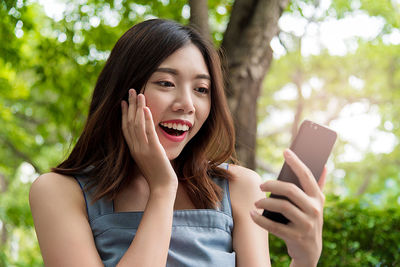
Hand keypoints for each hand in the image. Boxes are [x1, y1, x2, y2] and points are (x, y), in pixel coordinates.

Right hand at [121, 89, 177, 192]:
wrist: (162, 188)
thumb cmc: (157, 176)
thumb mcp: (148, 160)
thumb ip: (145, 149)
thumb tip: (148, 139)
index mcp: (133, 150)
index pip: (125, 129)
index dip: (123, 114)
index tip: (123, 102)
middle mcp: (136, 148)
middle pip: (129, 123)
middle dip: (130, 106)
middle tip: (131, 91)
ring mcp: (143, 149)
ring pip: (137, 125)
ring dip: (138, 108)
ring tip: (139, 94)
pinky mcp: (154, 151)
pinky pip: (148, 132)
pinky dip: (147, 119)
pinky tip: (147, 109)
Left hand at [251, 149, 325, 266]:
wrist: (310, 251)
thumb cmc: (308, 220)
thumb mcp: (316, 204)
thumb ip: (318, 186)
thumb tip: (324, 165)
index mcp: (317, 198)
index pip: (307, 176)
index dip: (296, 162)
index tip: (285, 151)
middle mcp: (314, 210)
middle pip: (291, 190)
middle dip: (272, 185)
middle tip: (261, 184)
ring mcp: (306, 224)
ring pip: (282, 206)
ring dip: (265, 202)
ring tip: (256, 201)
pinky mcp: (296, 237)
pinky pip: (274, 226)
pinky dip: (260, 219)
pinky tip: (252, 214)